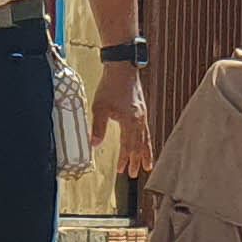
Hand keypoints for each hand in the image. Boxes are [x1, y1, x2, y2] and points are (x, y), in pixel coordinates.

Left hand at [97, 63, 154, 177]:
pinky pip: (146, 130)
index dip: (125, 159)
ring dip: (145, 152)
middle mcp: (139, 120)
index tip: (121, 170)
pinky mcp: (142, 109)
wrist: (122, 67)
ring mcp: (142, 115)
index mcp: (131, 122)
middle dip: (137, 160)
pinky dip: (146, 140)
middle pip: (140, 145)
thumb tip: (94, 145)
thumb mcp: (100, 107)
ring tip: (147, 164)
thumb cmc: (111, 86)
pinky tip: (143, 142)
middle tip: (136, 173)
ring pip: (145, 138)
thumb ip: (98, 127)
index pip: (128, 146)